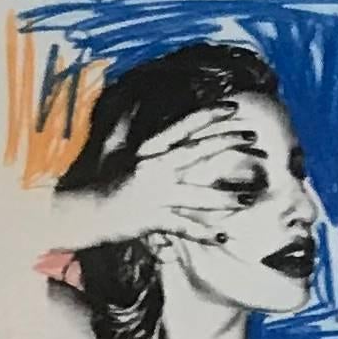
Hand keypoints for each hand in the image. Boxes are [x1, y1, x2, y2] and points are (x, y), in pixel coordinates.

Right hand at [43, 106, 263, 262]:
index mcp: (150, 148)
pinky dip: (203, 234)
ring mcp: (156, 195)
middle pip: (199, 152)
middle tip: (254, 139)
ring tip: (249, 198)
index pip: (185, 126)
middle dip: (228, 144)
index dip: (210, 115)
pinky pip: (183, 227)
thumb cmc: (96, 179)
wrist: (83, 211)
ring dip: (224, 198)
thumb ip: (125, 123)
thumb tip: (133, 101)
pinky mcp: (153, 219)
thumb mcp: (111, 147)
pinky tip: (223, 237)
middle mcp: (156, 167)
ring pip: (197, 195)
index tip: (233, 107)